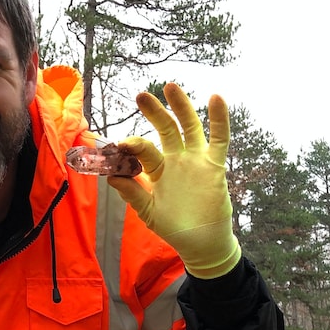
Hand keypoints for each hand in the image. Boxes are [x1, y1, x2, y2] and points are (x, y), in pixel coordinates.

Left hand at [109, 83, 240, 278]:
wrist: (200, 243)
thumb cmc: (173, 227)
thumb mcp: (148, 211)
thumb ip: (132, 193)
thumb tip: (110, 176)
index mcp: (158, 170)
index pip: (143, 150)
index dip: (131, 146)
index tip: (119, 144)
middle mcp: (176, 160)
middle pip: (165, 129)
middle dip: (154, 111)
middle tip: (141, 95)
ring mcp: (196, 160)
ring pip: (189, 126)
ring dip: (181, 106)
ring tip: (170, 86)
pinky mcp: (214, 165)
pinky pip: (219, 139)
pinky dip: (219, 119)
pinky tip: (216, 98)